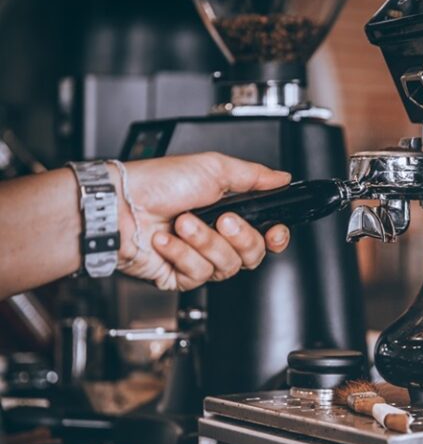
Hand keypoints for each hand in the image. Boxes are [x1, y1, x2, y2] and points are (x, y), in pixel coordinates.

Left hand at [114, 152, 291, 290]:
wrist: (119, 206)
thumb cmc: (157, 183)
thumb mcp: (214, 168)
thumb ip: (255, 175)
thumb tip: (282, 178)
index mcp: (229, 210)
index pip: (265, 234)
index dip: (275, 237)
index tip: (274, 232)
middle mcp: (216, 236)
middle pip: (252, 254)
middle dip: (239, 237)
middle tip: (223, 220)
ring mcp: (198, 257)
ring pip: (226, 266)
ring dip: (205, 242)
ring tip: (183, 223)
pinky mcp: (180, 276)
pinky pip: (198, 274)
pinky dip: (182, 254)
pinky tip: (166, 240)